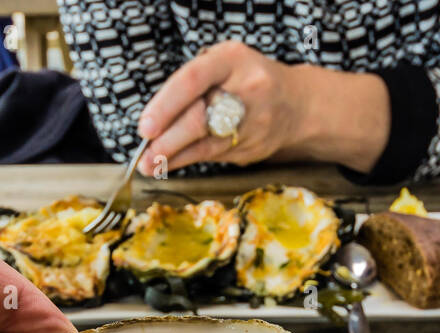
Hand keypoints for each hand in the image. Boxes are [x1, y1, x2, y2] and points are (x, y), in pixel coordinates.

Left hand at [138, 41, 301, 172]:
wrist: (295, 104)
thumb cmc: (245, 80)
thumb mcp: (223, 63)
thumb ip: (194, 82)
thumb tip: (155, 119)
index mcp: (232, 60)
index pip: (193, 80)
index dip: (166, 106)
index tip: (145, 127)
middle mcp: (246, 89)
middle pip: (199, 120)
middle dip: (166, 141)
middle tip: (144, 156)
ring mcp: (253, 121)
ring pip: (206, 145)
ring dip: (173, 158)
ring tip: (149, 166)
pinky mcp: (254, 146)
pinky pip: (215, 156)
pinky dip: (189, 160)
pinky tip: (171, 164)